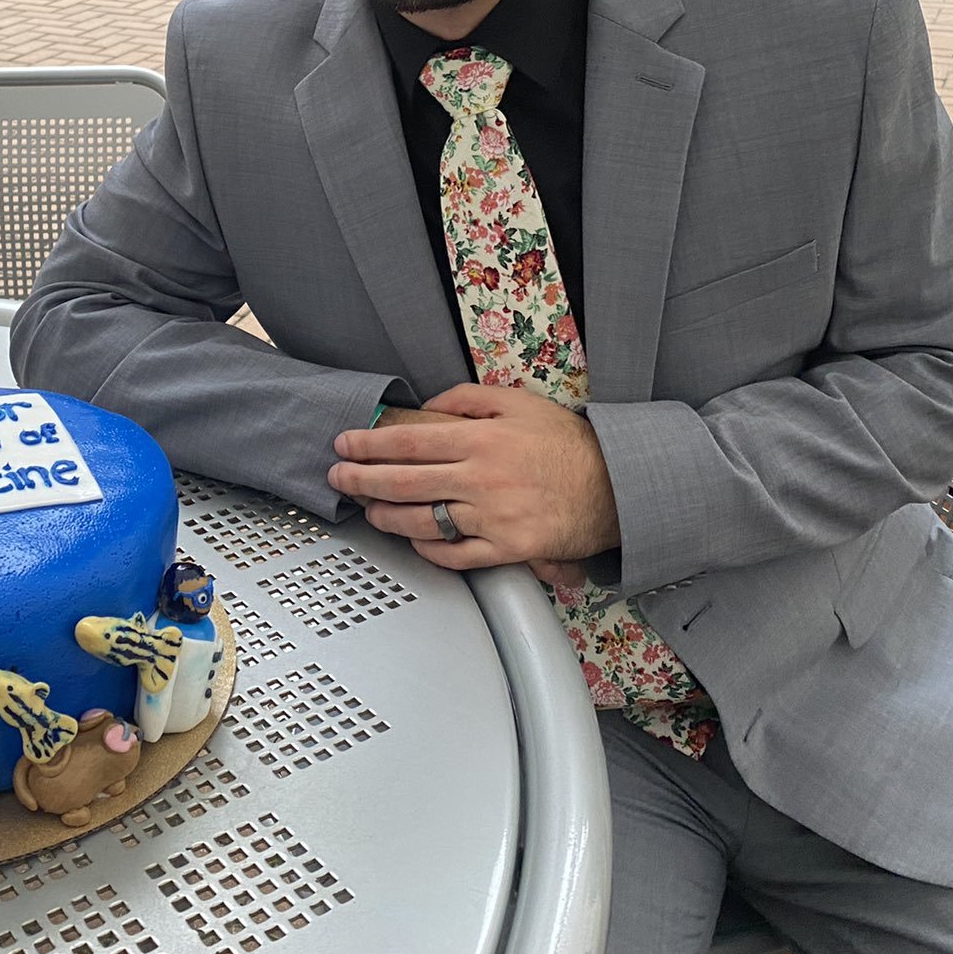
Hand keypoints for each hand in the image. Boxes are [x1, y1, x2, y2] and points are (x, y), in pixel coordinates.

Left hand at [327, 383, 618, 572]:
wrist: (614, 487)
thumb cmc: (566, 443)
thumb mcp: (518, 402)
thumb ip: (468, 398)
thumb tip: (429, 404)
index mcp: (480, 440)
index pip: (408, 442)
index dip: (368, 444)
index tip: (344, 444)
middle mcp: (480, 479)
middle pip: (404, 482)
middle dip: (361, 480)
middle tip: (338, 479)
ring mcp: (492, 519)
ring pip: (421, 521)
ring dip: (385, 516)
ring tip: (368, 511)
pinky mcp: (507, 550)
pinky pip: (454, 555)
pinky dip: (427, 549)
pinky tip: (412, 539)